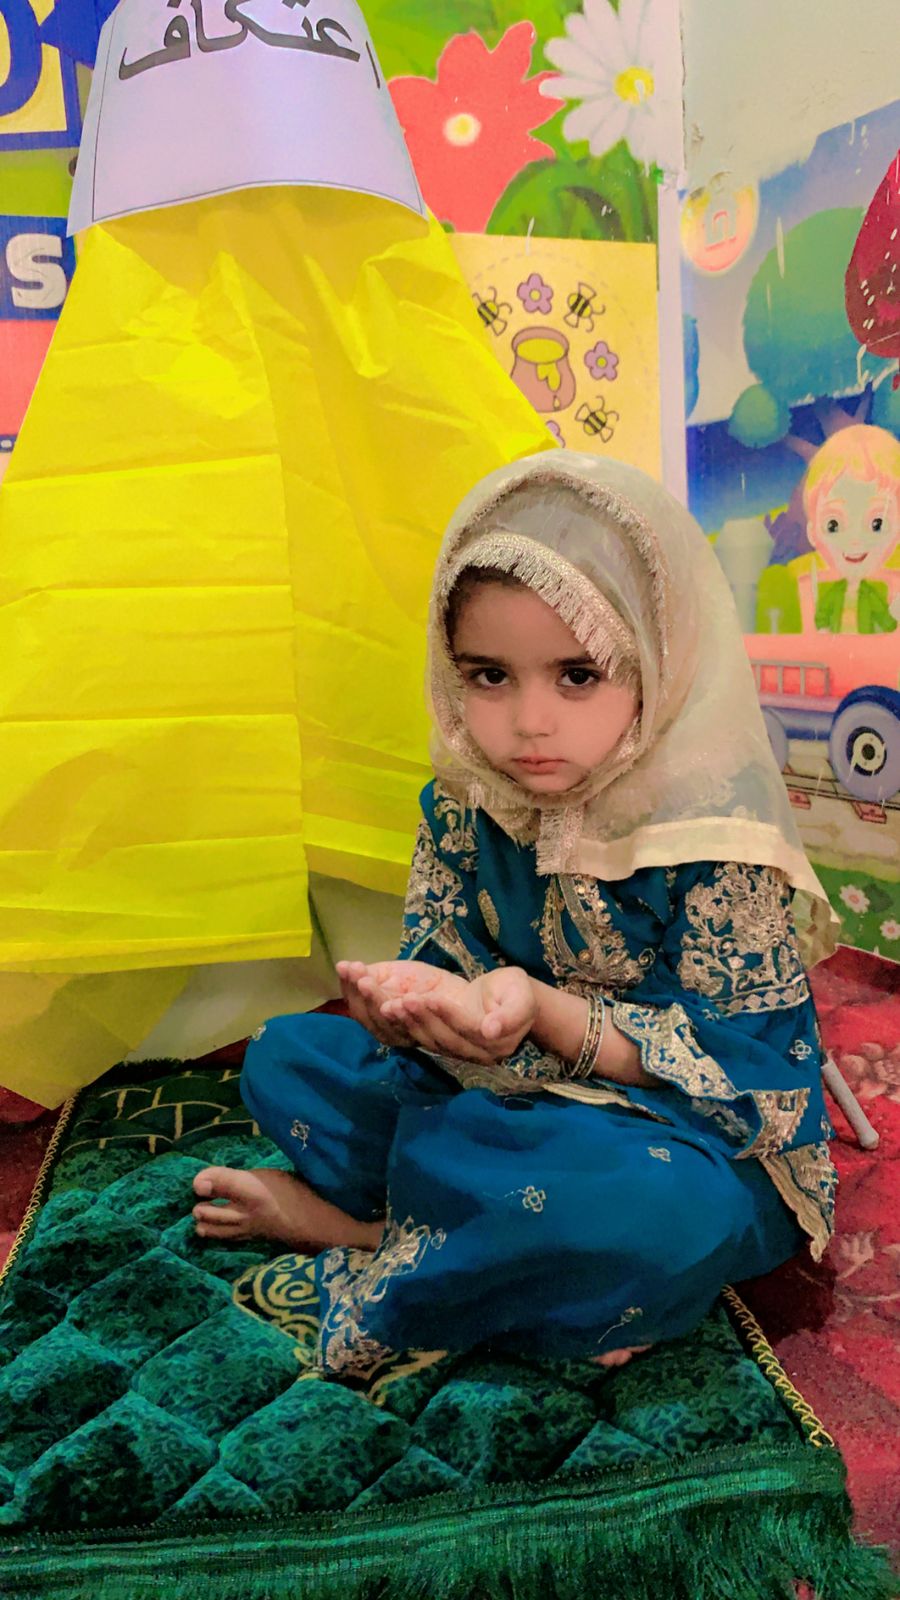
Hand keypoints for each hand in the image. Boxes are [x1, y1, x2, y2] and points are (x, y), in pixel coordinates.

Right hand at [336, 960, 444, 1047]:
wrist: (470, 997)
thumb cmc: (428, 986)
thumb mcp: (395, 975)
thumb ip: (373, 977)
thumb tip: (344, 968)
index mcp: (380, 1021)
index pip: (359, 1008)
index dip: (350, 989)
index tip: (344, 967)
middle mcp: (394, 1034)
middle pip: (372, 1021)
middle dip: (364, 997)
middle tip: (359, 976)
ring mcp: (414, 1038)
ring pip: (392, 1026)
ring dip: (380, 1003)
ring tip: (370, 982)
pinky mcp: (439, 1038)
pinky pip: (423, 1028)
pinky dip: (412, 1012)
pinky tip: (405, 997)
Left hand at [381, 966, 536, 1063]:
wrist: (507, 999)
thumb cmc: (516, 991)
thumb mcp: (521, 995)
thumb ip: (511, 1013)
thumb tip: (491, 1030)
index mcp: (498, 1043)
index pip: (468, 1029)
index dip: (448, 1014)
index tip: (430, 997)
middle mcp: (479, 1055)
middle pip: (446, 1037)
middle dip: (424, 1018)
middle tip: (404, 999)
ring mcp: (462, 1054)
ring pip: (432, 1040)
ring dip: (411, 1022)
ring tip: (393, 1004)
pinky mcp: (446, 1047)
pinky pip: (425, 1038)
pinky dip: (408, 1024)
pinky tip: (393, 1009)